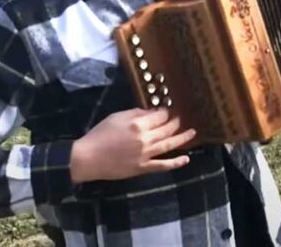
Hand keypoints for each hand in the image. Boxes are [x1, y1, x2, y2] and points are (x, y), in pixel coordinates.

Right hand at [70, 108, 195, 183]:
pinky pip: (163, 165)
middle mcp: (145, 139)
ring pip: (168, 145)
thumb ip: (135, 113)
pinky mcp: (143, 168)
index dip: (165, 113)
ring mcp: (145, 155)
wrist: (89, 158)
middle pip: (166, 129)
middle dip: (175, 123)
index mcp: (138, 124)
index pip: (159, 116)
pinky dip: (176, 163)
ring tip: (192, 133)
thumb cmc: (99, 134)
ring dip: (182, 139)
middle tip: (179, 120)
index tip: (166, 111)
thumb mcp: (116, 117)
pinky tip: (186, 159)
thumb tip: (150, 112)